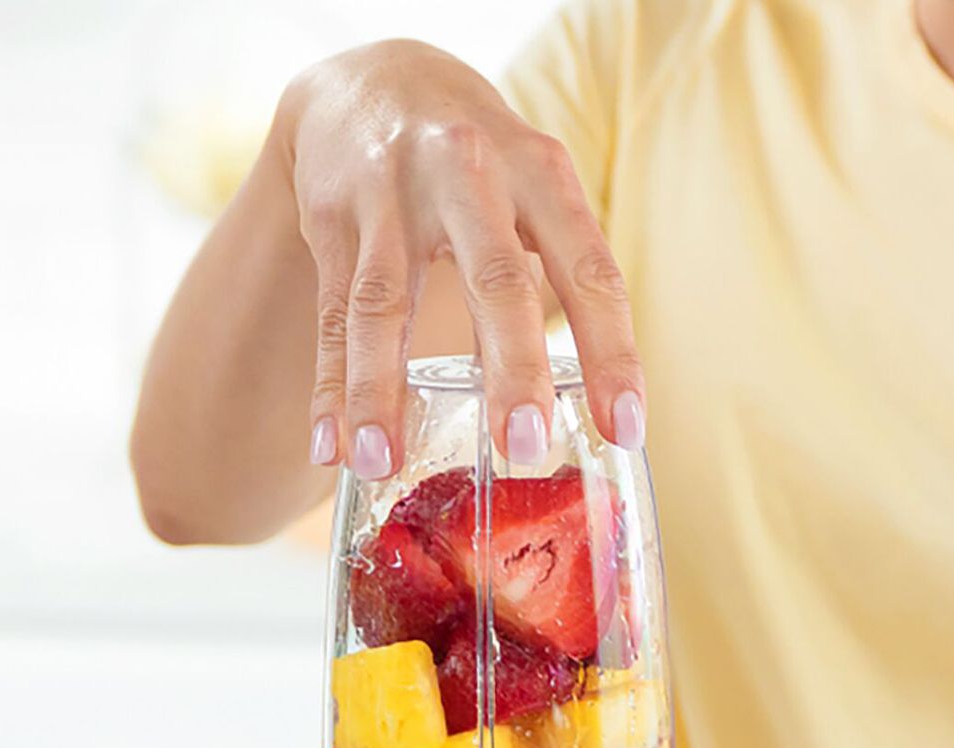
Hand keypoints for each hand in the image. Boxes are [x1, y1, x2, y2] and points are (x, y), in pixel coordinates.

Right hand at [277, 40, 642, 478]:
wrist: (377, 78)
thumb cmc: (484, 165)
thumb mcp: (537, 192)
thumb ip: (564, 279)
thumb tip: (600, 413)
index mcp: (542, 174)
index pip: (589, 270)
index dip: (611, 352)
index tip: (624, 429)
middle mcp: (470, 171)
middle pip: (495, 280)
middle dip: (511, 370)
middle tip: (525, 449)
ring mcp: (391, 192)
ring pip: (385, 302)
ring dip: (380, 390)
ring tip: (382, 463)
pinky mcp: (330, 215)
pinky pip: (331, 314)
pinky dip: (330, 387)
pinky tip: (329, 447)